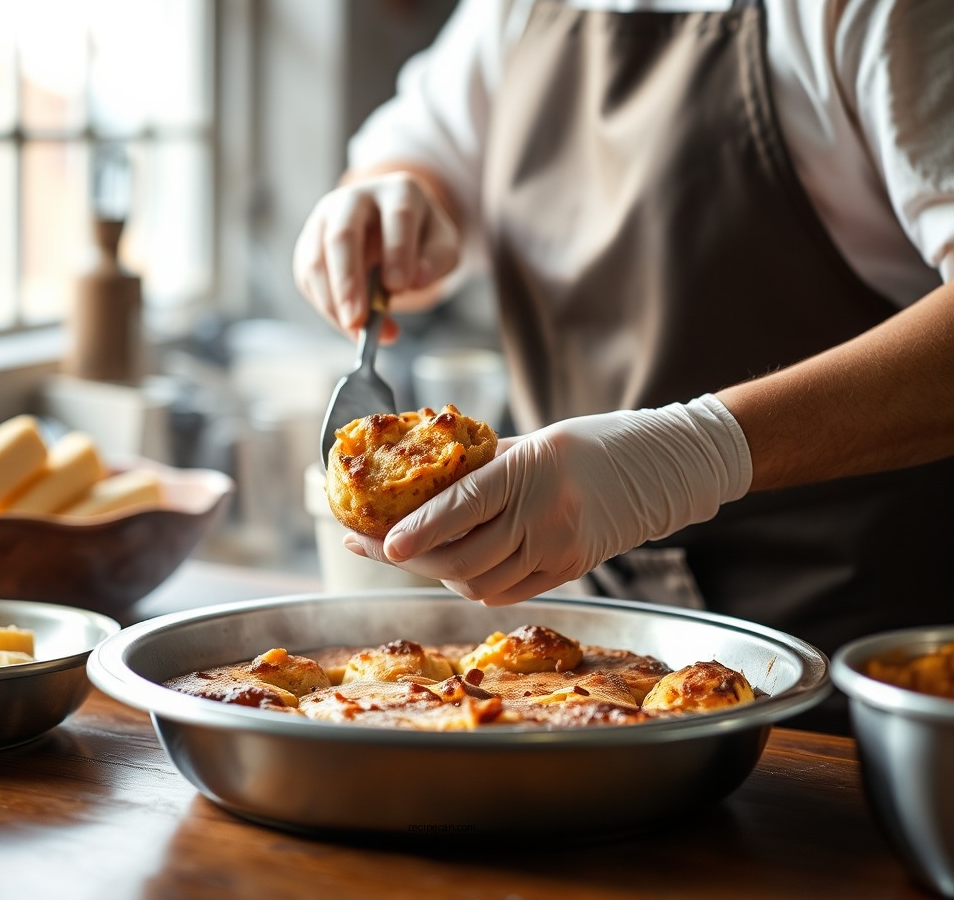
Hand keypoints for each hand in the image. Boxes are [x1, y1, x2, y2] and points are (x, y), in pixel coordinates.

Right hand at [292, 169, 459, 338]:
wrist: (393, 231)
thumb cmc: (420, 239)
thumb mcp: (442, 246)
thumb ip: (436, 261)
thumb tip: (416, 280)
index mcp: (399, 192)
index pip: (398, 216)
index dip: (398, 251)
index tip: (399, 287)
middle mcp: (356, 198)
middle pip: (342, 234)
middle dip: (348, 281)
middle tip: (359, 320)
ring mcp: (326, 219)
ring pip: (315, 258)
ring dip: (331, 300)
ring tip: (355, 329)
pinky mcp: (310, 243)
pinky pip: (307, 277)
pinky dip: (324, 306)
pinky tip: (346, 323)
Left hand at [345, 395, 751, 604]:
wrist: (660, 469)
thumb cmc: (592, 444)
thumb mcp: (533, 440)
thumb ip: (481, 463)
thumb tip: (426, 478)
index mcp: (531, 471)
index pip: (463, 508)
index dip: (417, 530)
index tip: (378, 542)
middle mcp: (544, 516)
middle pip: (462, 558)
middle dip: (411, 559)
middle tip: (373, 546)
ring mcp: (558, 550)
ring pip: (479, 582)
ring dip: (437, 573)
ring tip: (409, 554)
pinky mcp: (567, 572)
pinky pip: (505, 591)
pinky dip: (472, 583)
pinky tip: (452, 565)